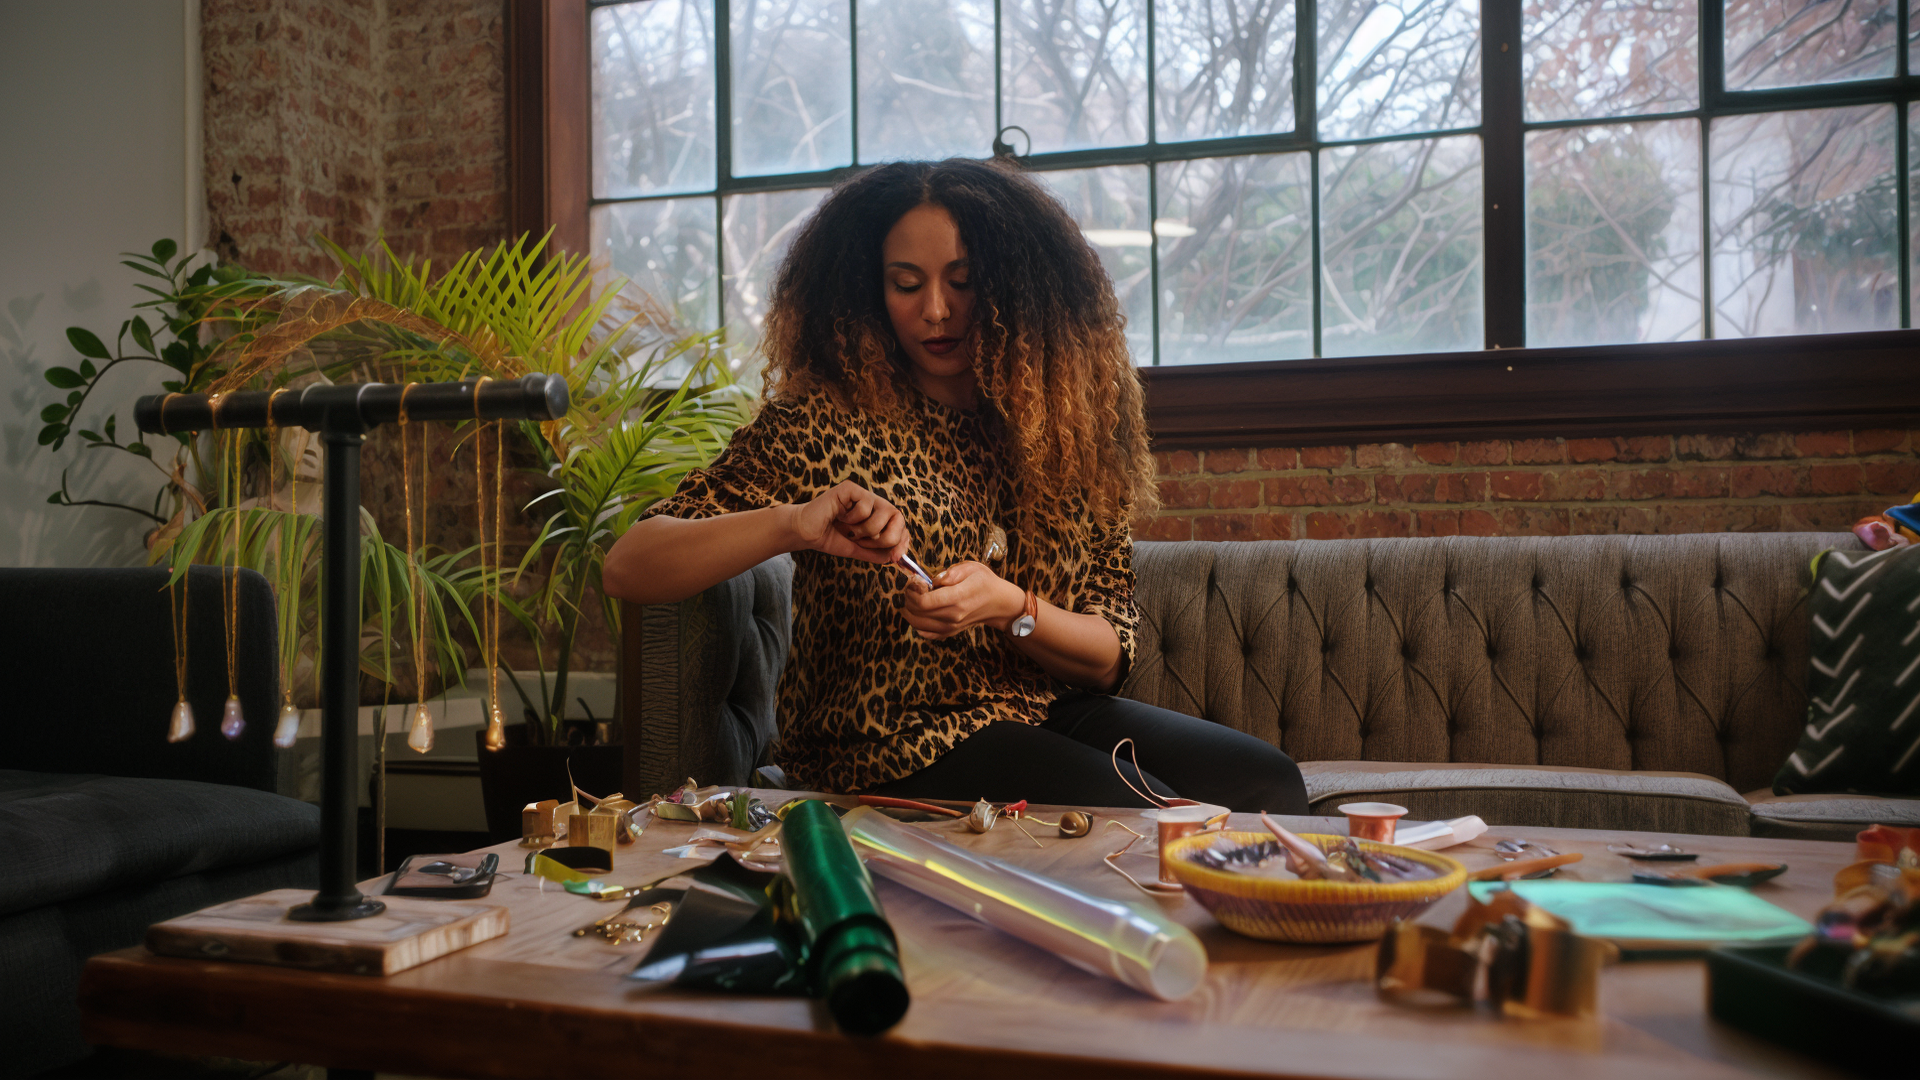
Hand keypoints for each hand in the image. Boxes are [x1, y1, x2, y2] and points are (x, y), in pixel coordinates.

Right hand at [788, 480, 909, 564]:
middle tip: (862, 541)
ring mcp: (863, 493)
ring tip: (847, 528)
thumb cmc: (830, 538)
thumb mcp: (858, 550)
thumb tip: (897, 556)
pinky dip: (851, 519)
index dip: (902, 540)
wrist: (806, 534)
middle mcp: (874, 502)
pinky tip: (839, 516)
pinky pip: (864, 507)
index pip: (901, 523)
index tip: (895, 557)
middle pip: (898, 517)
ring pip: (882, 514)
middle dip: (883, 538)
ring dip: (863, 531)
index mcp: (878, 514)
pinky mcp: (850, 488)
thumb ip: (878, 554)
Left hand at [898, 560, 1025, 639]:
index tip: (914, 582)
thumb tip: (933, 580)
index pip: (924, 602)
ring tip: (914, 598)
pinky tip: (920, 611)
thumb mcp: (971, 568)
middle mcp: (953, 615)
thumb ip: (950, 573)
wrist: (998, 603)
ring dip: (909, 611)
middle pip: (917, 613)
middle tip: (912, 587)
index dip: (912, 592)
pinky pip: (925, 633)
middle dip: (908, 599)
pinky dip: (917, 623)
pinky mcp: (949, 632)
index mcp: (958, 597)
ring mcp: (951, 626)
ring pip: (918, 625)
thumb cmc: (984, 582)